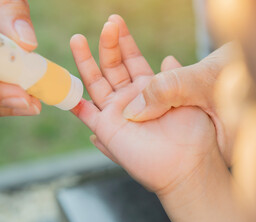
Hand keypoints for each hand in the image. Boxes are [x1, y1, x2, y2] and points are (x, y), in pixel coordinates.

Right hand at [70, 15, 228, 193]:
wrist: (188, 165)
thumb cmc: (194, 133)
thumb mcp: (187, 96)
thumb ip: (172, 78)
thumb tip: (167, 58)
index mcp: (149, 88)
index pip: (132, 59)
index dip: (124, 41)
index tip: (116, 21)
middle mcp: (131, 98)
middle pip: (112, 66)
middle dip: (107, 45)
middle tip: (105, 25)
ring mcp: (117, 113)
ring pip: (95, 83)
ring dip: (85, 62)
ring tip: (76, 39)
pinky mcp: (107, 130)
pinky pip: (85, 114)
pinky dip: (72, 101)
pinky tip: (61, 86)